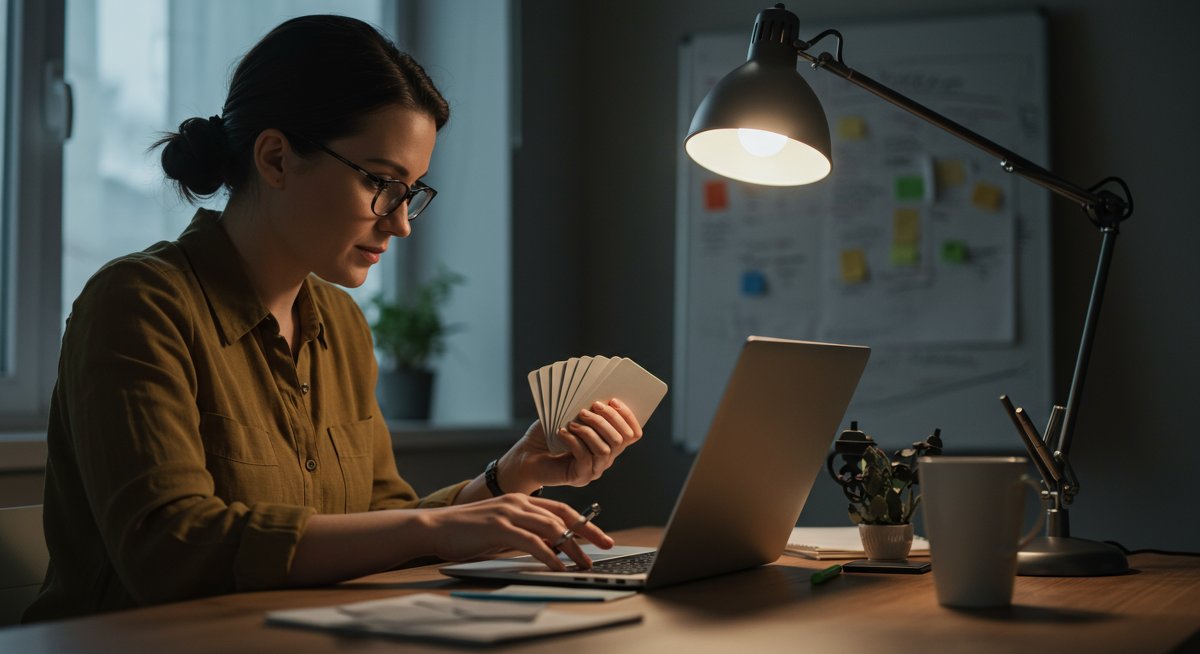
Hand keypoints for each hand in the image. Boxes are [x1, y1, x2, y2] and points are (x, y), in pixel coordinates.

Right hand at [422, 494, 613, 569]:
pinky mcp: (499, 528)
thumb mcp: (502, 527)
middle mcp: (519, 502)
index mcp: (522, 500)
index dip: (583, 521)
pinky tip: (557, 565)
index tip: (599, 535)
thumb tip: (549, 546)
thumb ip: (524, 531)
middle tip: (605, 544)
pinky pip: (531, 542)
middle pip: (563, 516)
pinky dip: (548, 554)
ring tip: (584, 562)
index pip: (561, 509)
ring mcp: (510, 513)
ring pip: (551, 528)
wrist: (436, 526)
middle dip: (587, 531)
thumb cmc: (467, 530)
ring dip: (571, 547)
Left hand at [499, 398, 643, 490]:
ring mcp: (594, 470)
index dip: (627, 416)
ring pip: (605, 449)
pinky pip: (585, 458)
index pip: (632, 434)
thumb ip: (584, 410)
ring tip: (573, 421)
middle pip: (621, 440)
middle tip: (589, 408)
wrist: (526, 457)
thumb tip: (598, 395)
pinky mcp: (580, 477)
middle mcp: (606, 458)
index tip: (613, 400)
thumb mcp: (568, 416)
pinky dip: (574, 442)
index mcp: (608, 443)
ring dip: (590, 431)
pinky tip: (562, 432)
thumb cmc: (547, 435)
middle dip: (607, 420)